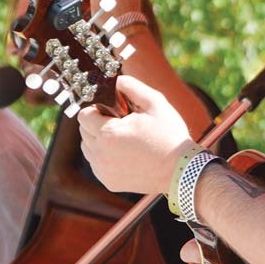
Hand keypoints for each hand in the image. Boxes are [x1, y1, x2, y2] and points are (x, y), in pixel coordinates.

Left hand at [78, 75, 192, 195]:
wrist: (180, 170)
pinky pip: (96, 164)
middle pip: (84, 132)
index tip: (114, 111)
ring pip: (88, 148)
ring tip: (123, 139)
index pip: (83, 116)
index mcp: (108, 134)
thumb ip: (133, 87)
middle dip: (98, 124)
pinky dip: (105, 157)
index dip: (97, 109)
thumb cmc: (169, 136)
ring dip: (99, 140)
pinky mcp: (109, 182)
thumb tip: (117, 81)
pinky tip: (125, 153)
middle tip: (121, 124)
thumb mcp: (155, 103)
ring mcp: (103, 171)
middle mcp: (100, 155)